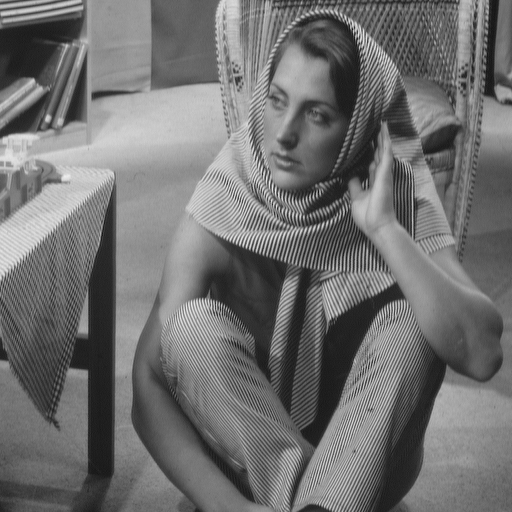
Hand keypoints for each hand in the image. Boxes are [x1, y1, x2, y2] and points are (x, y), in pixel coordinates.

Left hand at [348, 122, 396, 238]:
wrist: (377, 225)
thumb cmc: (368, 215)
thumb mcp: (356, 198)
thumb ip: (354, 185)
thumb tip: (349, 176)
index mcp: (373, 182)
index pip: (372, 163)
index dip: (371, 153)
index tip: (368, 142)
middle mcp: (380, 176)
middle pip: (379, 154)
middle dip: (378, 141)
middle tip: (376, 126)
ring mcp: (384, 174)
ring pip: (384, 150)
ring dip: (383, 137)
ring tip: (382, 123)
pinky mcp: (385, 173)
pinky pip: (386, 153)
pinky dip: (385, 141)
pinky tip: (384, 130)